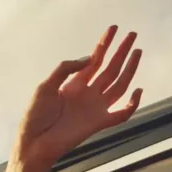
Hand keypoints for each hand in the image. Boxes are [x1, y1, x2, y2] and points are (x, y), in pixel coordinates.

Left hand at [16, 25, 143, 165]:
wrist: (34, 143)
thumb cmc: (35, 117)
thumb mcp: (44, 86)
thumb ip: (65, 69)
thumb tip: (88, 58)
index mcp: (74, 84)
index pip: (94, 60)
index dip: (104, 44)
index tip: (114, 29)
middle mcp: (87, 93)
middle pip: (110, 68)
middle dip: (121, 51)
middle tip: (132, 35)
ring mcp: (95, 107)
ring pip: (119, 84)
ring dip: (129, 69)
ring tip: (137, 52)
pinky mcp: (99, 123)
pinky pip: (121, 114)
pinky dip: (132, 104)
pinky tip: (138, 90)